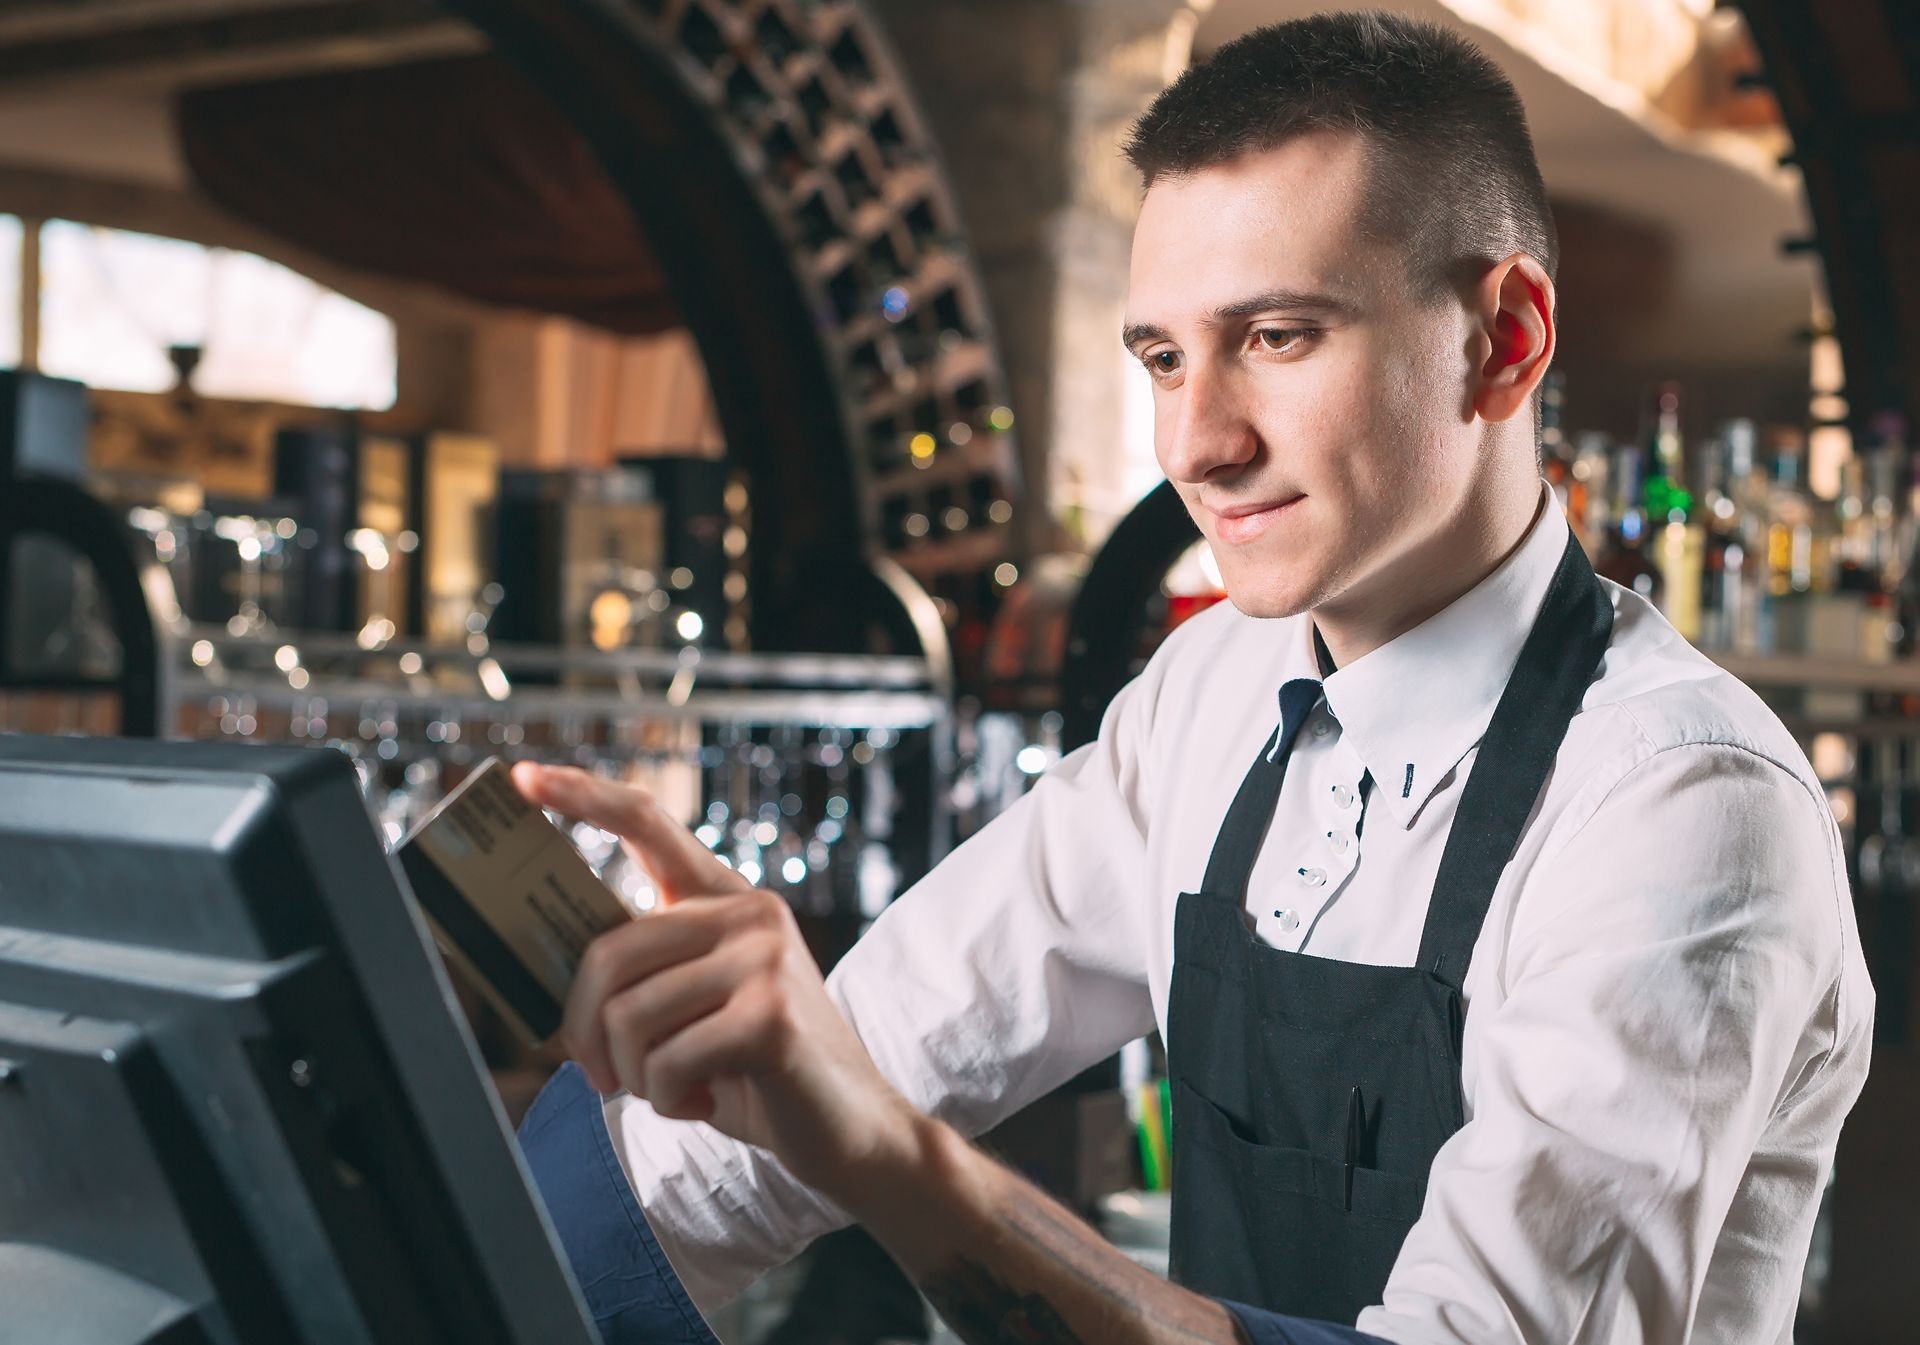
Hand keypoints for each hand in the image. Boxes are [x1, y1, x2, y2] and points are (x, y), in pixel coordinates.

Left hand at [510, 762, 925, 1196]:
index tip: (525, 777)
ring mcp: (765, 958)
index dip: (584, 797)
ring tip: (679, 1087)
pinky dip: (668, 1100)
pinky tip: (707, 1100)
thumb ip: (650, 976)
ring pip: (628, 1017)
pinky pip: (666, 1061)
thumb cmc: (759, 1073)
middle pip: (607, 955)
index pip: (649, 825)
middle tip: (603, 1076)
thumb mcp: (699, 1007)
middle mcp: (749, 914)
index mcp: (726, 903)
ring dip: (634, 1076)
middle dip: (585, 1033)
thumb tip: (564, 982)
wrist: (853, 1129)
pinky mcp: (770, 1015)